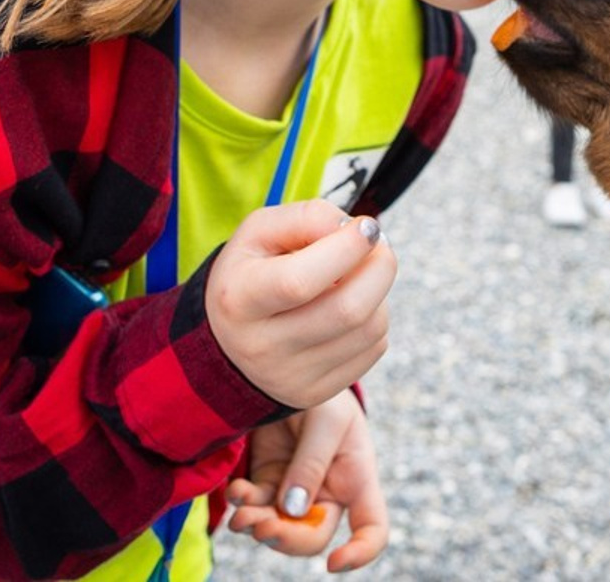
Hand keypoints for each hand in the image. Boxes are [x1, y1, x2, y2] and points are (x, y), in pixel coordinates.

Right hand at [206, 200, 395, 407]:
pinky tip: (354, 302)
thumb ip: (307, 218)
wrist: (229, 341)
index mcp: (239, 300)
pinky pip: (373, 348)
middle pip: (347, 310)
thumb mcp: (260, 232)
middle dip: (380, 267)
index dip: (346, 249)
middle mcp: (260, 347)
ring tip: (361, 273)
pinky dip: (377, 316)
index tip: (367, 226)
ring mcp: (290, 377)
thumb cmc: (253, 272)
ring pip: (369, 329)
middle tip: (378, 245)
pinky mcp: (315, 392)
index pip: (300, 281)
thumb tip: (353, 229)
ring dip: (380, 290)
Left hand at [226, 391, 388, 571]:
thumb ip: (312, 463)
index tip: (334, 564)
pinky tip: (237, 491)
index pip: (372, 526)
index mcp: (356, 476)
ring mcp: (295, 489)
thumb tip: (293, 511)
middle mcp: (328, 490)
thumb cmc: (322, 391)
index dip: (361, 551)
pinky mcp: (267, 481)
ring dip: (259, 526)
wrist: (287, 368)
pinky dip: (243, 504)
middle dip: (288, 538)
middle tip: (264, 528)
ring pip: (279, 527)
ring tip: (242, 515)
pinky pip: (255, 507)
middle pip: (313, 536)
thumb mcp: (325, 419)